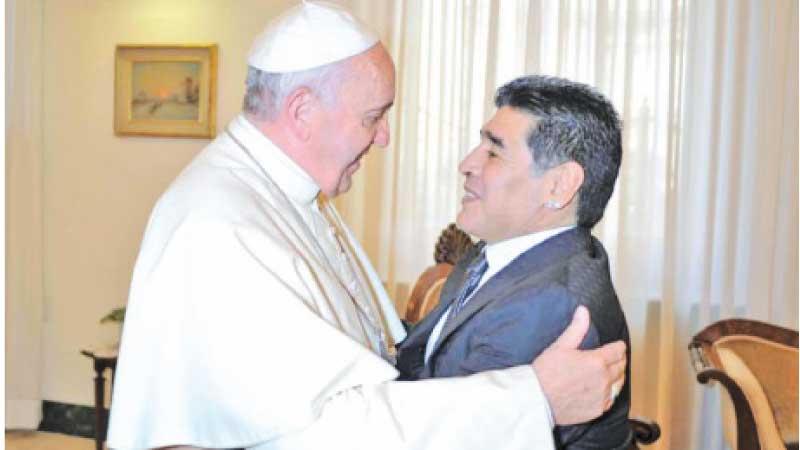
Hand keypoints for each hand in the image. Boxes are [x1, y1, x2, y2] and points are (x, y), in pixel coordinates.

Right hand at [532, 306, 625, 424]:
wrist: (538, 399)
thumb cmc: (546, 372)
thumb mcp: (561, 346)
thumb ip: (577, 328)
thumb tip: (583, 311)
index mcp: (597, 361)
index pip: (618, 351)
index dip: (619, 346)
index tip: (618, 345)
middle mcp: (604, 380)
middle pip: (621, 367)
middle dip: (619, 360)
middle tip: (614, 357)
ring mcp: (602, 396)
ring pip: (619, 384)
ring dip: (617, 376)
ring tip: (612, 373)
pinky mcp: (598, 410)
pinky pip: (611, 400)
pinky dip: (610, 393)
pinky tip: (603, 390)